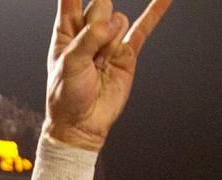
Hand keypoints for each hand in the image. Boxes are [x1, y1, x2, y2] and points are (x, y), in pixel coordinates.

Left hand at [45, 0, 172, 150]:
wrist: (82, 125)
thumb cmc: (65, 97)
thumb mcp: (68, 66)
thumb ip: (88, 39)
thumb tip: (113, 23)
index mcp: (65, 29)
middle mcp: (88, 30)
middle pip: (100, 5)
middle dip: (97, 25)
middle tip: (91, 52)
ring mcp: (109, 40)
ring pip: (118, 20)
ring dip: (110, 41)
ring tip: (100, 64)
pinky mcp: (127, 53)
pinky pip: (144, 27)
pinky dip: (156, 10)